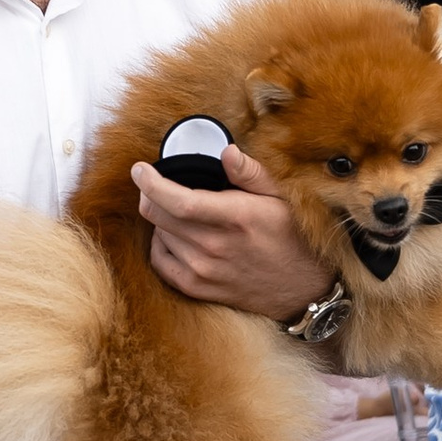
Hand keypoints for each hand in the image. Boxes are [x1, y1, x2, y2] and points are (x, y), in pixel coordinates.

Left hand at [133, 147, 331, 321]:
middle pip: (158, 215)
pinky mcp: (198, 288)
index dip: (151, 183)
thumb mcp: (279, 197)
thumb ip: (250, 173)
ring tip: (178, 212)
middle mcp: (215, 246)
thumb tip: (227, 151)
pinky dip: (160, 244)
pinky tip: (174, 236)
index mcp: (235, 217)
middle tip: (156, 185)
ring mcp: (204, 270)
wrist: (302, 288)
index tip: (139, 169)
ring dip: (160, 219)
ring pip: (158, 235)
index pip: (178, 200)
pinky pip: (160, 262)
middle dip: (150, 194)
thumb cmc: (291, 237)